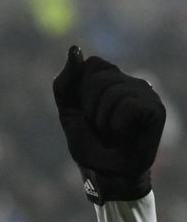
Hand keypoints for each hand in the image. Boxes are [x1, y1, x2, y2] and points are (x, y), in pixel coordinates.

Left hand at [52, 45, 164, 204]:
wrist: (107, 173)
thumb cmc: (89, 144)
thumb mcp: (68, 112)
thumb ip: (66, 82)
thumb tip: (75, 48)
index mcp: (108, 79)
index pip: (90, 64)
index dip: (80, 91)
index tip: (84, 112)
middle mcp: (128, 81)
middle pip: (97, 78)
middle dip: (89, 107)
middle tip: (99, 126)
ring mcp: (144, 92)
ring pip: (111, 92)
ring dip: (102, 119)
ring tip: (111, 132)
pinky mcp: (154, 108)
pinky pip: (126, 105)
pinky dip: (117, 124)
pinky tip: (124, 134)